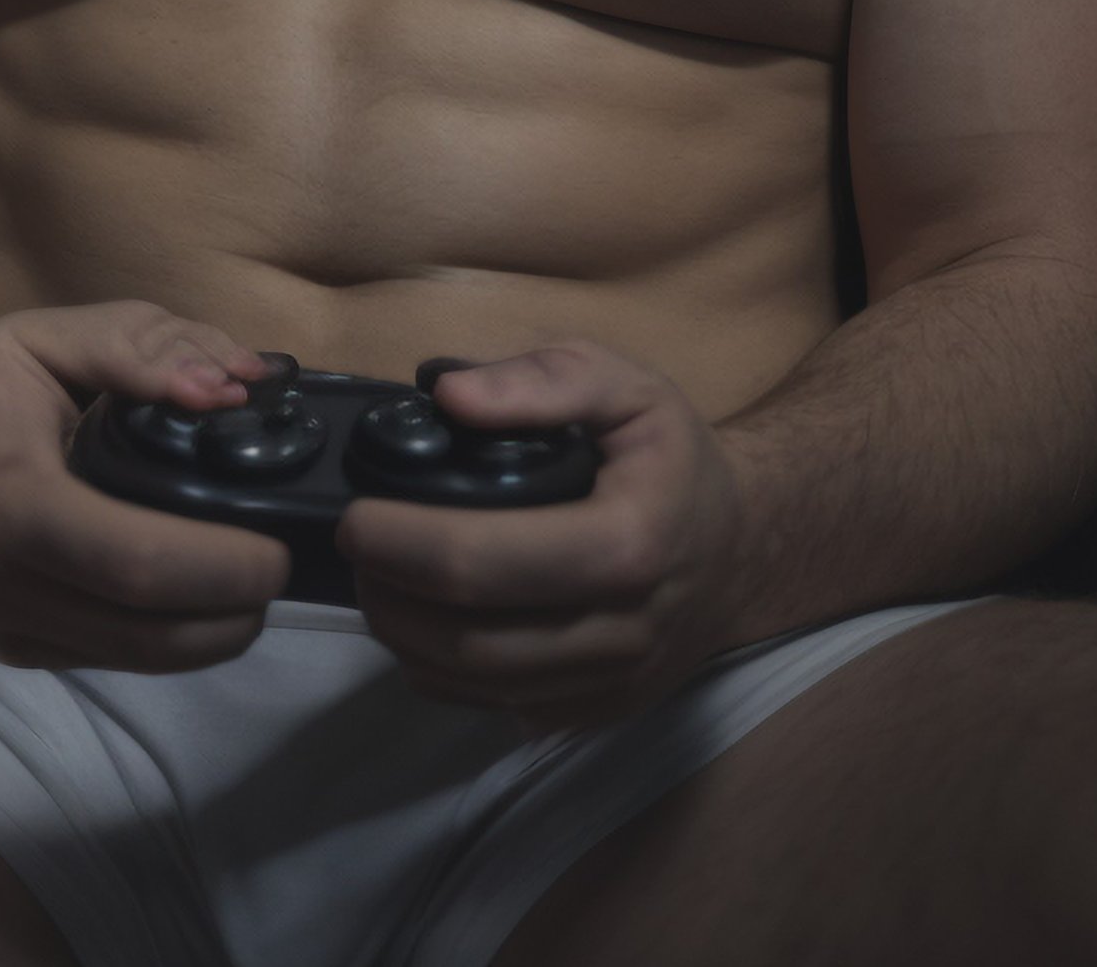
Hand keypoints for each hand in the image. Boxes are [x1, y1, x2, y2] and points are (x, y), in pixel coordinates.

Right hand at [0, 300, 289, 671]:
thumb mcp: (41, 338)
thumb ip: (137, 347)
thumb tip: (232, 388)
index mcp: (2, 498)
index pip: (131, 562)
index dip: (219, 565)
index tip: (276, 542)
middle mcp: (0, 583)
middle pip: (148, 630)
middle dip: (236, 609)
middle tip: (282, 563)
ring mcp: (9, 633)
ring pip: (142, 661)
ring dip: (216, 631)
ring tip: (252, 577)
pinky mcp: (23, 657)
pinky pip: (119, 658)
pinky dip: (174, 633)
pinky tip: (199, 589)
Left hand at [335, 340, 747, 731]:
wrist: (741, 549)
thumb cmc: (671, 458)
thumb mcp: (626, 386)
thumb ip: (541, 379)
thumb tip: (447, 394)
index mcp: (629, 545)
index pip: (487, 565)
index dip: (404, 544)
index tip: (356, 515)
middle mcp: (622, 633)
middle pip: (472, 641)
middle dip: (390, 597)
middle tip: (354, 548)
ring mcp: (608, 687)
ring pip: (476, 686)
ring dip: (405, 638)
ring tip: (378, 579)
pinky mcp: (592, 716)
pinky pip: (494, 707)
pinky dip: (441, 670)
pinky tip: (427, 617)